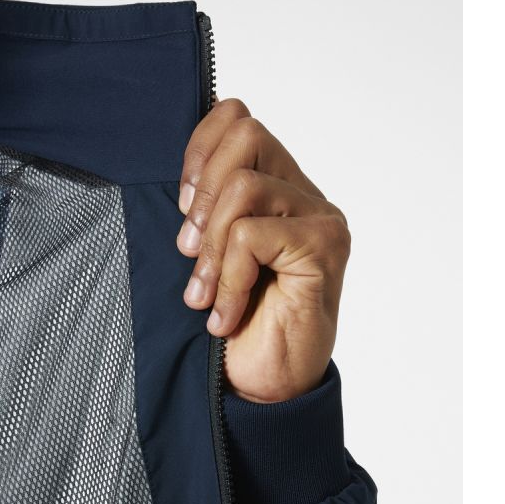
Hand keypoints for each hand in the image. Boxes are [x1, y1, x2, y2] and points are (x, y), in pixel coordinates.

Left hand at [176, 98, 350, 403]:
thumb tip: (181, 184)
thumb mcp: (208, 256)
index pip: (237, 118)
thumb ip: (207, 212)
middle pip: (245, 135)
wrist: (266, 385)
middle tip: (188, 252)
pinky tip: (225, 316)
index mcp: (278, 187)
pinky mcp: (323, 246)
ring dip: (211, 248)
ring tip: (204, 295)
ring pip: (243, 186)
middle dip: (201, 195)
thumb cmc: (237, 324)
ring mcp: (320, 218)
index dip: (197, 150)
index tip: (182, 207)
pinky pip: (251, 236)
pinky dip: (228, 279)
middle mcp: (304, 195)